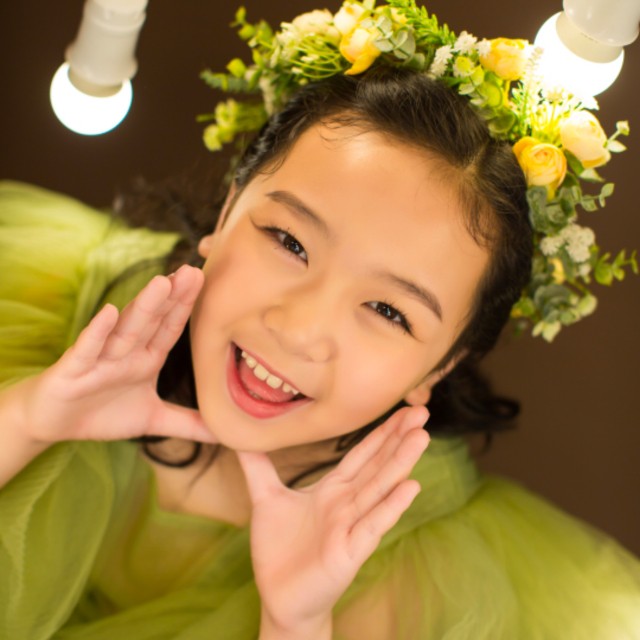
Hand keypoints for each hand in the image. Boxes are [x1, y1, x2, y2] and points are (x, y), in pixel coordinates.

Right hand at [16, 264, 214, 444]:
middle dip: (173, 297)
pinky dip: (98, 332)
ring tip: (163, 282)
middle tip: (193, 271)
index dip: (186, 306)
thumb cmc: (101, 413)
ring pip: (126, 330)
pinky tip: (111, 312)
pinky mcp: (72, 371)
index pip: (170, 329)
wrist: (50, 422)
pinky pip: (87, 349)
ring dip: (144, 307)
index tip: (204, 280)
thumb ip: (187, 424)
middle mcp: (126, 353)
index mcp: (146, 359)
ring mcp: (100, 359)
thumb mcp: (152, 420)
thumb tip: (224, 433)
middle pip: (153, 321)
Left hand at [237, 406, 429, 638]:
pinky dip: (391, 506)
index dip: (381, 432)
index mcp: (332, 490)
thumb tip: (237, 434)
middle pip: (377, 465)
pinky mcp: (349, 552)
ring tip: (421, 437)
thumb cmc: (279, 550)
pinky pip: (372, 525)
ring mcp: (350, 527)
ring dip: (400, 463)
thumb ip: (257, 467)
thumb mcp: (265, 498)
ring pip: (379, 489)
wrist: (279, 597)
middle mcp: (346, 504)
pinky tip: (411, 486)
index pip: (361, 454)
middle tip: (422, 413)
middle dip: (398, 439)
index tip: (403, 408)